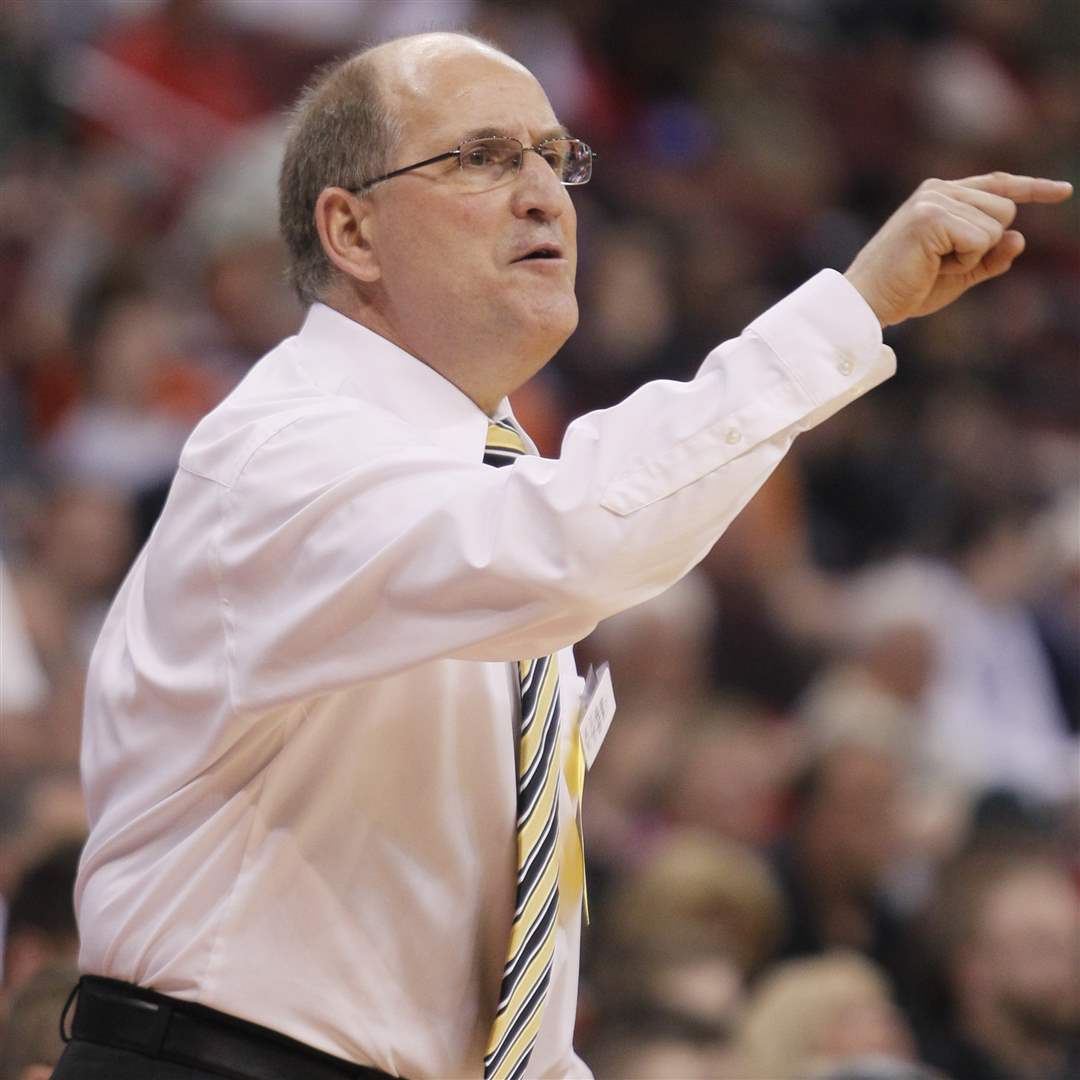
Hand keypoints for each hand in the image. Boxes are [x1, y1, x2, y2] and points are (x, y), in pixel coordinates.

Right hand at [844, 172, 1072, 327]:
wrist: (867, 303)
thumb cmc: (906, 289)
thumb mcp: (959, 274)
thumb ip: (990, 256)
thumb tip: (1020, 238)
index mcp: (941, 195)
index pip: (998, 185)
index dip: (1034, 189)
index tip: (1064, 192)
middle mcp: (938, 189)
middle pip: (1005, 209)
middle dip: (984, 246)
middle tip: (941, 264)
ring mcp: (934, 199)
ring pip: (996, 225)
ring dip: (972, 256)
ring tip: (932, 265)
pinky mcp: (931, 216)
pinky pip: (980, 240)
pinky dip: (963, 262)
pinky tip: (931, 266)